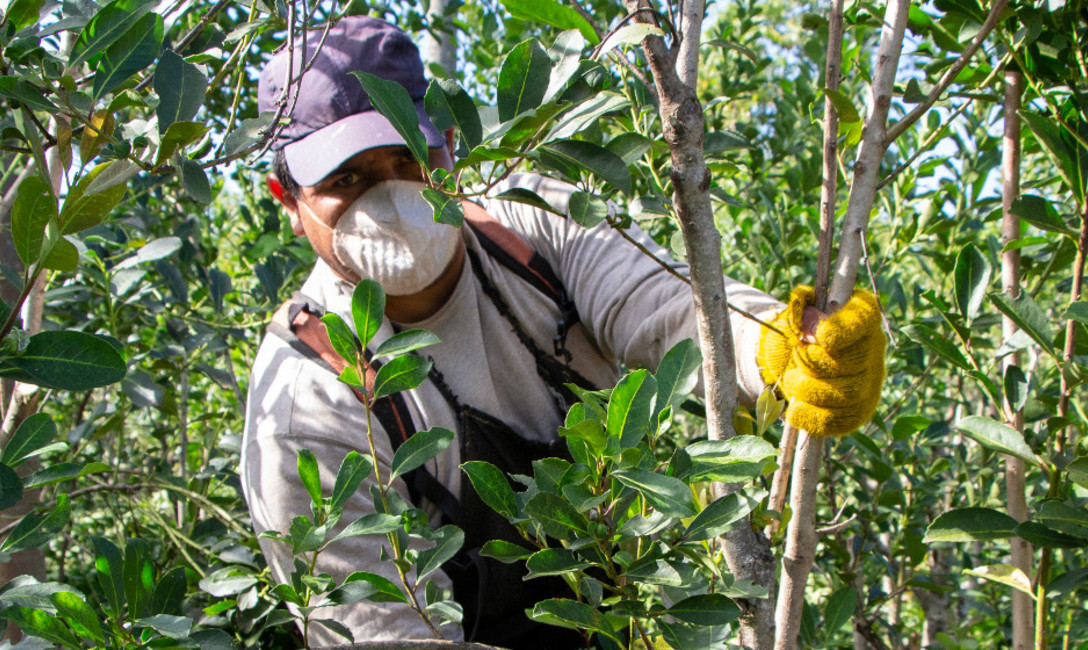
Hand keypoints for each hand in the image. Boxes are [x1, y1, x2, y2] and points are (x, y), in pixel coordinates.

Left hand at [757, 286, 885, 436]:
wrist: (787, 363)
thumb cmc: (794, 333)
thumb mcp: (791, 315)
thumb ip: (797, 309)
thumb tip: (807, 313)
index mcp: (861, 316)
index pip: (863, 318)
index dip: (844, 329)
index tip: (821, 336)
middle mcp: (873, 349)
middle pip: (853, 361)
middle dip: (815, 361)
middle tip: (796, 356)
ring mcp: (870, 383)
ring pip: (846, 394)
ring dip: (808, 389)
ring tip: (791, 380)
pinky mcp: (858, 411)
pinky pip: (840, 420)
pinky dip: (812, 417)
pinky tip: (794, 410)